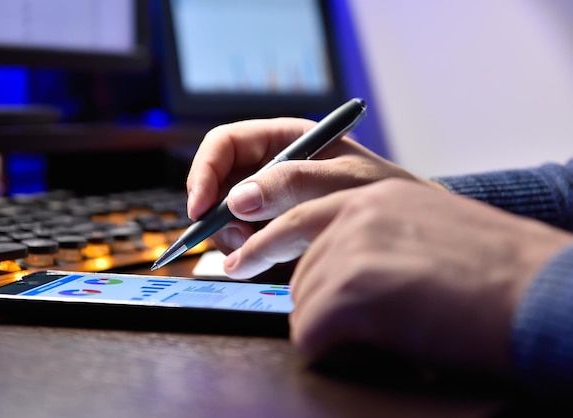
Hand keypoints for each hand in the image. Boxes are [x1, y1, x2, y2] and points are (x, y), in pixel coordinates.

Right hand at [186, 118, 437, 255]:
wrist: (403, 223)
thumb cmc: (382, 192)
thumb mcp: (343, 182)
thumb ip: (294, 185)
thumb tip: (237, 199)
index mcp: (284, 138)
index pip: (225, 143)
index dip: (204, 171)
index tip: (199, 208)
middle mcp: (271, 164)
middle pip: (217, 180)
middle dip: (215, 211)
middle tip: (237, 239)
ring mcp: (270, 196)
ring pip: (225, 212)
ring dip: (232, 235)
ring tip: (260, 249)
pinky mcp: (273, 223)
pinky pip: (243, 235)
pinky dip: (247, 249)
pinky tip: (271, 255)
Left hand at [225, 179, 572, 374]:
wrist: (536, 292)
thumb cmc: (491, 271)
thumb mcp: (424, 228)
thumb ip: (372, 233)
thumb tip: (328, 264)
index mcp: (376, 189)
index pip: (296, 200)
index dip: (266, 225)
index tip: (239, 238)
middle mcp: (358, 208)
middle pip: (293, 254)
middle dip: (288, 277)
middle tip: (258, 279)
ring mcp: (351, 245)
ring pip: (301, 298)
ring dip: (327, 321)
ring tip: (374, 330)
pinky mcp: (350, 289)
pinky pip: (309, 332)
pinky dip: (331, 348)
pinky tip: (370, 348)